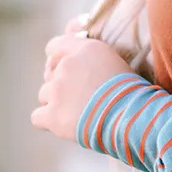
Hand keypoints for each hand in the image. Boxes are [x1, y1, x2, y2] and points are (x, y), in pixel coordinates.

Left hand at [31, 16, 135, 141]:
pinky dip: (48, 122)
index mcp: (87, 49)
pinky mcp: (52, 114)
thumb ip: (96, 61)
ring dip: (57, 104)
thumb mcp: (119, 65)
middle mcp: (68, 64)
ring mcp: (57, 89)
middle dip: (61, 85)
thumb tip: (84, 68)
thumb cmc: (134, 95)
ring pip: (44, 95)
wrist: (134, 117)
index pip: (55, 46)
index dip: (57, 59)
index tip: (66, 71)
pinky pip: (37, 117)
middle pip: (50, 74)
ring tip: (79, 114)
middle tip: (81, 98)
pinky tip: (64, 125)